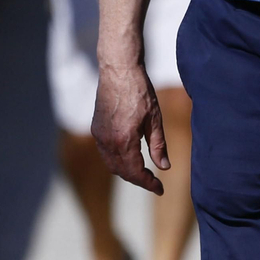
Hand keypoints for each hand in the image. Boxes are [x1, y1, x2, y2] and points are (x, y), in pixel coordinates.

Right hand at [92, 60, 168, 194]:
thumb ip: (159, 145)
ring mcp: (99, 136)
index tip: (160, 189)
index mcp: (124, 140)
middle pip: (122, 172)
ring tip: (144, 173)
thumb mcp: (155, 118)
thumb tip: (164, 167)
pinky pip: (106, 153)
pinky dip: (117, 161)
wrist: (119, 70)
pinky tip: (130, 157)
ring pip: (111, 164)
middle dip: (138, 180)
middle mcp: (108, 142)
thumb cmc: (140, 91)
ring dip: (127, 172)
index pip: (135, 172)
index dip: (148, 184)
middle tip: (154, 182)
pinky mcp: (96, 129)